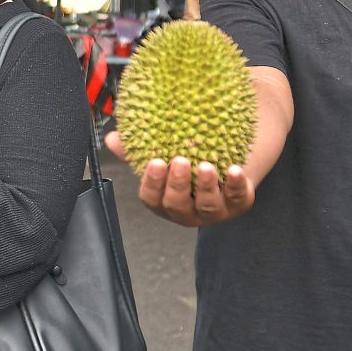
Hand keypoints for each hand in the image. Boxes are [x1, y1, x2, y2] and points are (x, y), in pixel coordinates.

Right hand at [105, 131, 253, 226]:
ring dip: (205, 187)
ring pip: (207, 206)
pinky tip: (234, 169)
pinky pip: (238, 198)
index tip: (155, 162)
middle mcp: (186, 211)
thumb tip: (113, 138)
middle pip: (177, 205)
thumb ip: (137, 148)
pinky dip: (236, 185)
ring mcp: (212, 212)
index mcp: (164, 201)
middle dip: (177, 186)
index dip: (152, 183)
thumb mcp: (162, 154)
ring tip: (206, 166)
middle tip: (179, 161)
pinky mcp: (238, 205)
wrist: (225, 160)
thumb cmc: (185, 160)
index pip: (152, 198)